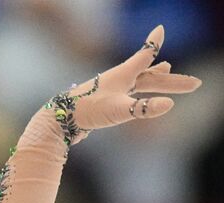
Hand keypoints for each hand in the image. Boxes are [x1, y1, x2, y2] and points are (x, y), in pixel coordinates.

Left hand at [48, 25, 201, 145]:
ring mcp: (109, 92)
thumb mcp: (119, 110)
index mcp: (123, 75)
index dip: (154, 44)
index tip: (160, 29)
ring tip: (167, 69)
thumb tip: (170, 104)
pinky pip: (127, 94)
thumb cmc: (88, 112)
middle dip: (172, 80)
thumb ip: (144, 108)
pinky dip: (138, 92)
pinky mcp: (102, 104)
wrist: (58, 122)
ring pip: (139, 83)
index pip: (144, 55)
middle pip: (150, 76)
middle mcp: (117, 80)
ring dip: (156, 79)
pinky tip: (135, 95)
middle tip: (195, 84)